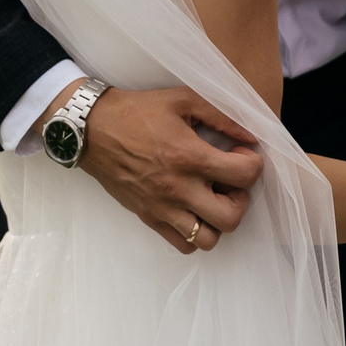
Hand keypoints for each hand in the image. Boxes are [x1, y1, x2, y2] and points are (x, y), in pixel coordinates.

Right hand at [69, 84, 266, 255]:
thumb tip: (251, 136)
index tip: (239, 153)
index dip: (252, 164)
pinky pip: (183, 246)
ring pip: (208, 240)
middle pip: (231, 217)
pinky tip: (192, 209)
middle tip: (228, 180)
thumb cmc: (139, 111)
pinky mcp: (149, 218)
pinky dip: (195, 234)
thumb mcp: (183, 100)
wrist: (93, 129)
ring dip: (217, 221)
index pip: (245, 176)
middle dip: (240, 199)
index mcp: (190, 156)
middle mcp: (179, 189)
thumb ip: (221, 116)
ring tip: (210, 198)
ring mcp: (163, 208)